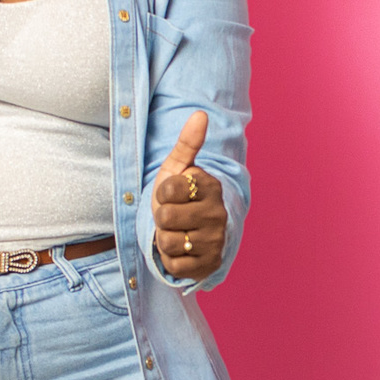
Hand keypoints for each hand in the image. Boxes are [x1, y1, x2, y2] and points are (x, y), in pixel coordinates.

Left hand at [151, 112, 226, 283]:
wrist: (189, 231)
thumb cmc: (179, 197)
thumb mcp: (177, 169)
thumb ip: (187, 143)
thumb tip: (200, 114)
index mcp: (211, 186)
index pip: (167, 189)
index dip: (161, 194)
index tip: (171, 195)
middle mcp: (218, 214)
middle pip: (165, 217)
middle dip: (161, 219)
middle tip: (172, 217)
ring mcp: (216, 241)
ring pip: (169, 242)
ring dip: (165, 240)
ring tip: (176, 233)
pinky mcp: (210, 265)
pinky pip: (175, 265)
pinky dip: (170, 260)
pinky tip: (181, 251)